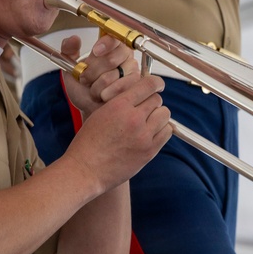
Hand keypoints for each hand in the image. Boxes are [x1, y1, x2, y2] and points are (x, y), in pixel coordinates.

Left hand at [61, 33, 137, 116]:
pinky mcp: (136, 87)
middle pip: (111, 59)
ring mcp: (133, 71)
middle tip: (86, 79)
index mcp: (112, 46)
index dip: (105, 44)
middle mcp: (125, 56)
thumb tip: (73, 39)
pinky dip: (105, 94)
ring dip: (96, 86)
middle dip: (92, 72)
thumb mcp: (71, 67)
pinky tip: (103, 96)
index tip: (95, 52)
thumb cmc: (83, 88)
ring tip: (94, 90)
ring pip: (112, 76)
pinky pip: (119, 88)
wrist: (89, 107)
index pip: (114, 37)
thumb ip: (68, 51)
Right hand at [68, 69, 170, 191]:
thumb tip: (139, 93)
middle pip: (157, 99)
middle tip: (143, 110)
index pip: (148, 84)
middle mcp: (133, 118)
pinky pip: (167, 132)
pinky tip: (151, 134)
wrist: (85, 170)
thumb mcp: (99, 113)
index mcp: (119, 105)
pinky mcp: (149, 151)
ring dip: (158, 116)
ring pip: (164, 114)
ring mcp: (143, 136)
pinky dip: (162, 130)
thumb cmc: (88, 143)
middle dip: (151, 102)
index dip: (155, 83)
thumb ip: (120, 102)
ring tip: (147, 122)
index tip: (157, 85)